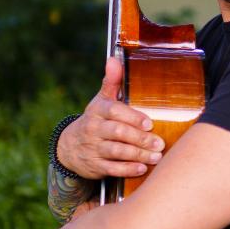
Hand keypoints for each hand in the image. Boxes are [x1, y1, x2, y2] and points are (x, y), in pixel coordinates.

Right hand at [56, 57, 163, 178]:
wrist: (70, 147)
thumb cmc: (96, 120)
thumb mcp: (101, 100)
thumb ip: (112, 82)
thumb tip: (114, 59)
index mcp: (98, 111)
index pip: (114, 112)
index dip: (132, 117)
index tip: (149, 123)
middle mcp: (94, 129)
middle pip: (117, 133)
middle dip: (140, 138)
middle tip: (159, 143)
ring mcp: (93, 148)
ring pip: (116, 152)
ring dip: (137, 155)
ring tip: (156, 156)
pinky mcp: (95, 165)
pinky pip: (112, 168)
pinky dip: (127, 169)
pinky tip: (142, 169)